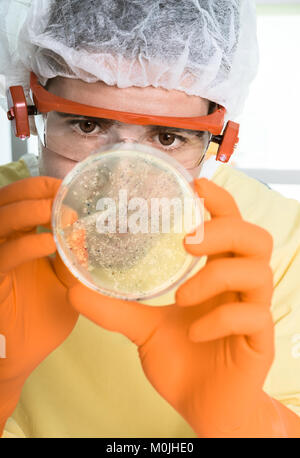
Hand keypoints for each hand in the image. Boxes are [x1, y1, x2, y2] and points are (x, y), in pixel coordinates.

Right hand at [0, 177, 78, 430]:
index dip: (40, 188)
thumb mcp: (65, 284)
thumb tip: (86, 230)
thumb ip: (73, 258)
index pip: (21, 201)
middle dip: (32, 192)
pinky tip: (49, 243)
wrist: (20, 358)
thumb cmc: (41, 320)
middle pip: (5, 202)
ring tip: (56, 213)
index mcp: (18, 241)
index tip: (68, 187)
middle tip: (61, 195)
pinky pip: (3, 256)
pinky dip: (25, 245)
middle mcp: (2, 245)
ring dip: (27, 211)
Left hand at [68, 178, 274, 436]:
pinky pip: (254, 315)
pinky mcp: (261, 340)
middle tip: (188, 242)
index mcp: (218, 274)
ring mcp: (254, 311)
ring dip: (216, 277)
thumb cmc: (183, 361)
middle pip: (255, 238)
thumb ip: (115, 308)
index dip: (219, 201)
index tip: (195, 185)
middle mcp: (240, 286)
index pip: (230, 224)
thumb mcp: (145, 329)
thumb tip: (74, 287)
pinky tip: (197, 335)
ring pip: (259, 271)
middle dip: (224, 232)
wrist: (203, 406)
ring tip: (182, 296)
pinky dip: (221, 319)